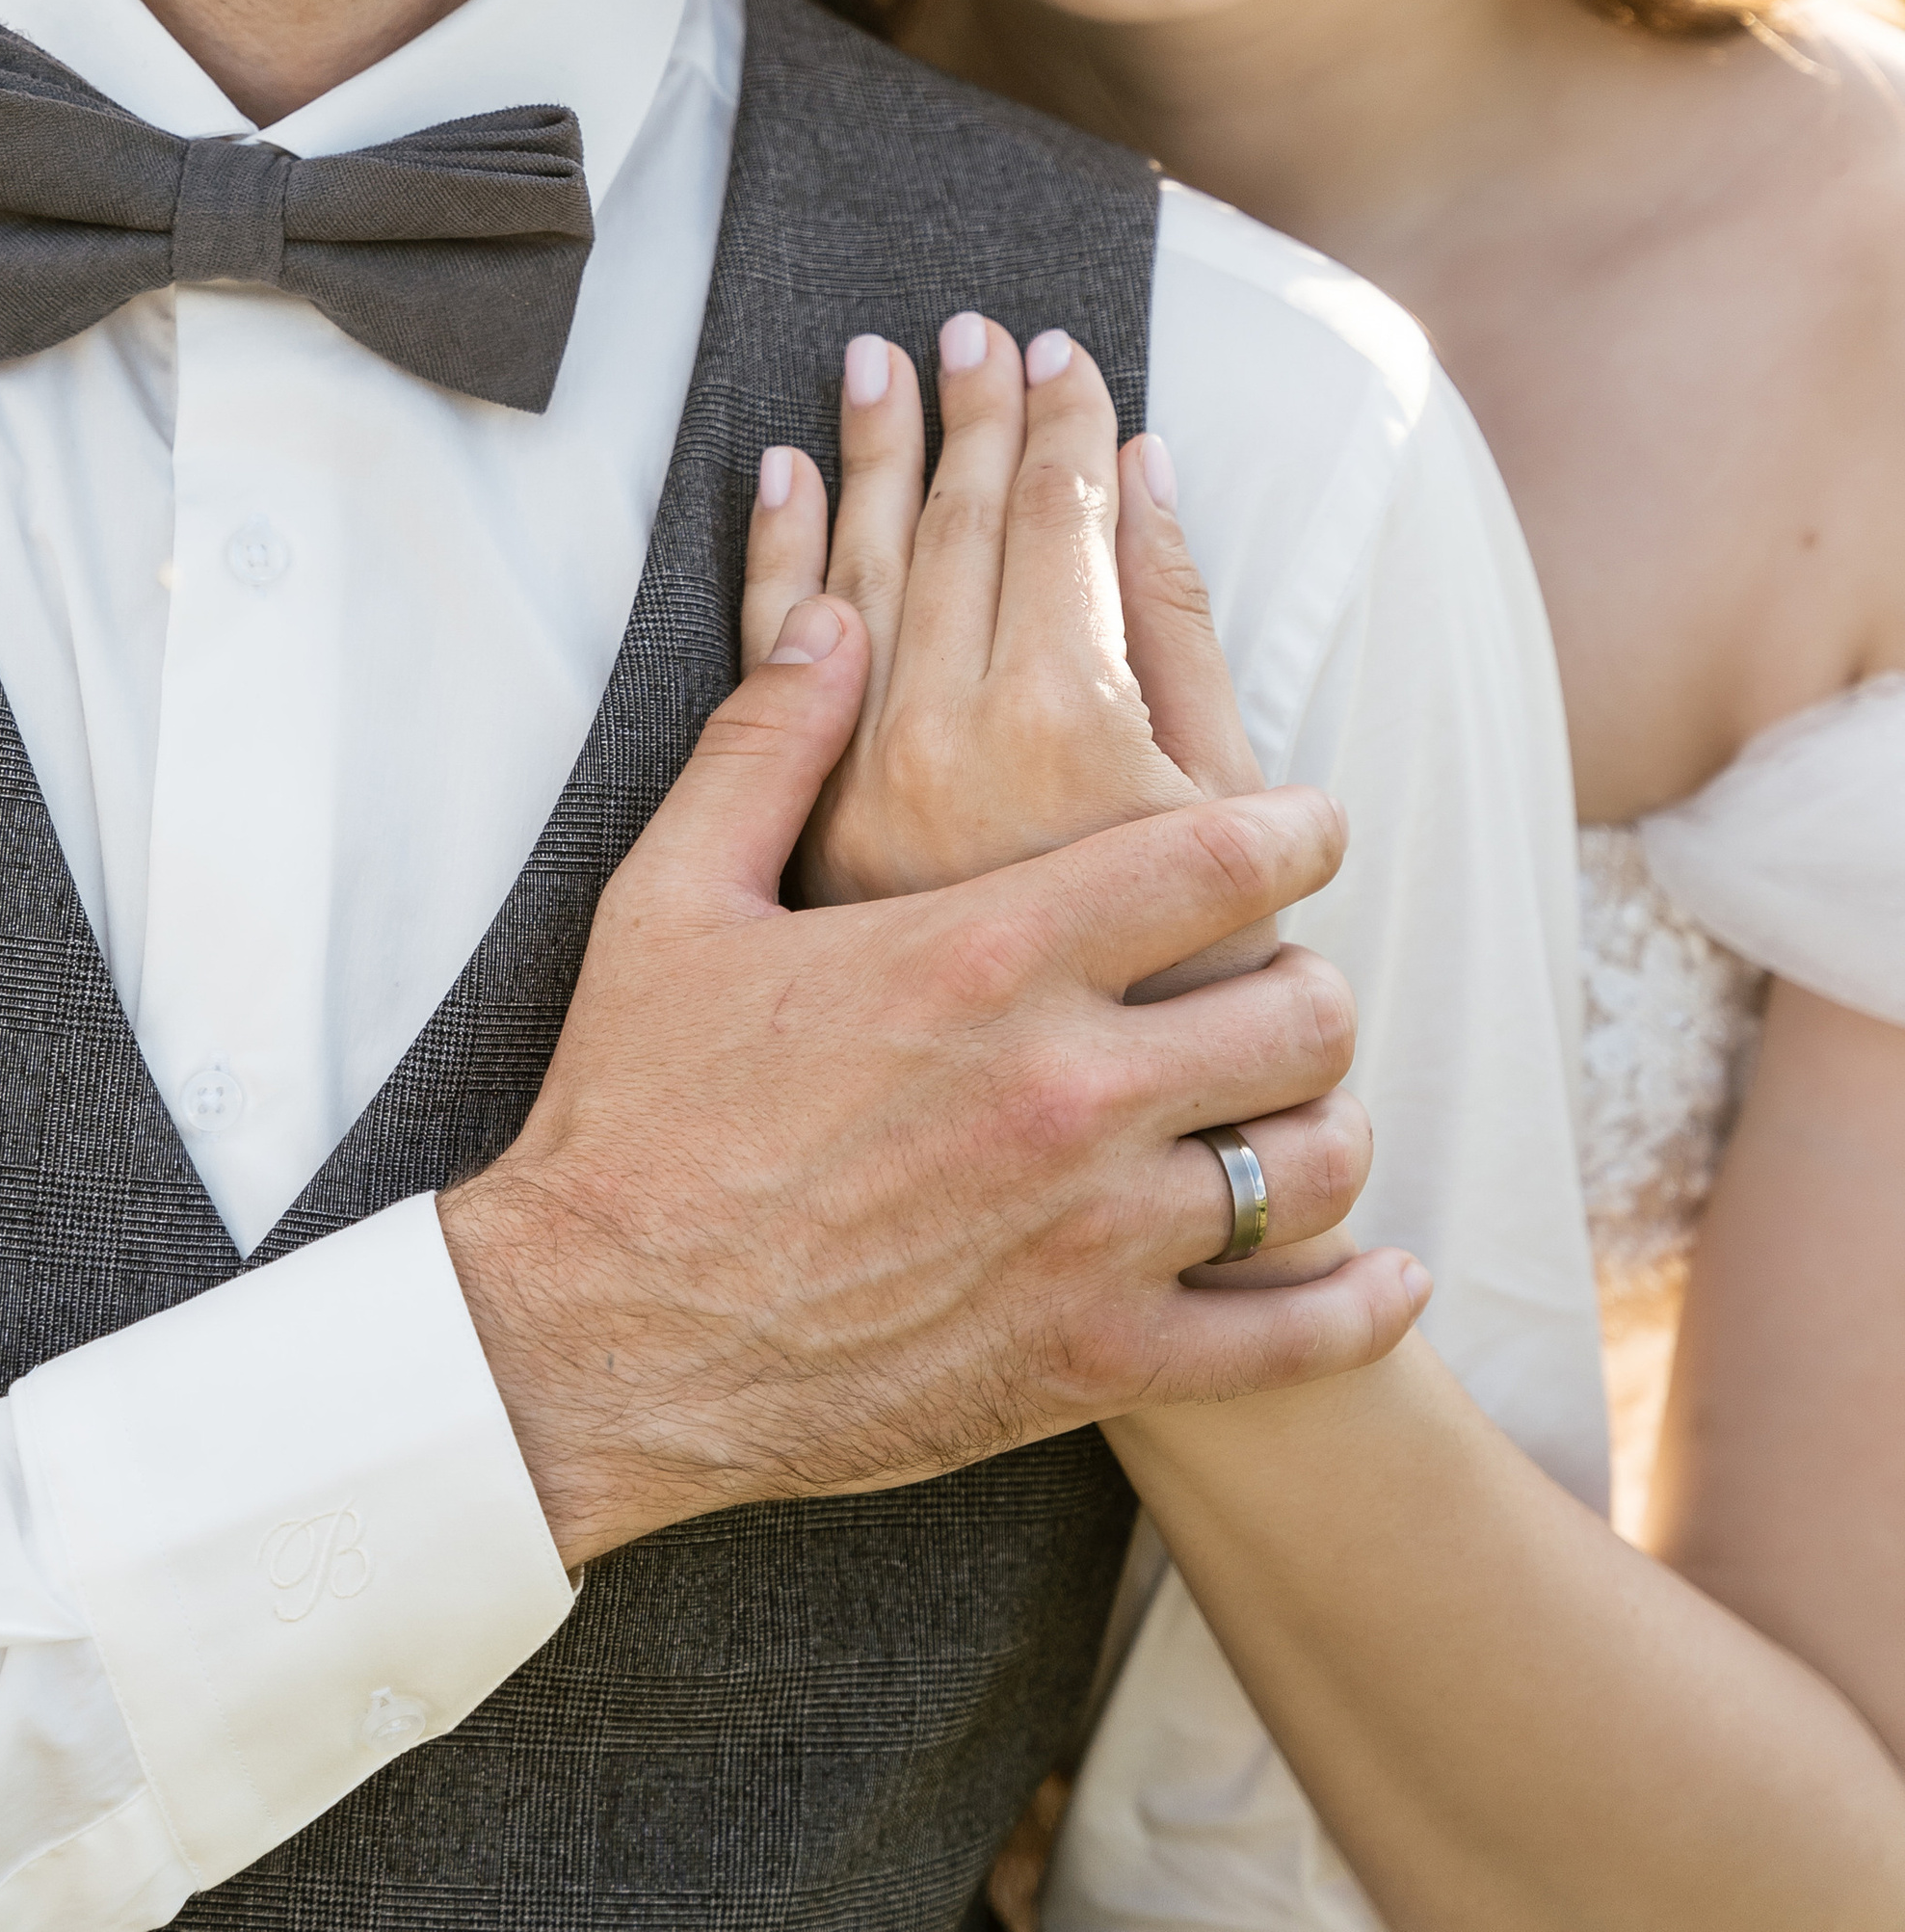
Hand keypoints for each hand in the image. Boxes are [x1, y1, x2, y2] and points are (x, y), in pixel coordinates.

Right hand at [440, 600, 1421, 1569]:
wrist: (595, 1339)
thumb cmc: (633, 1109)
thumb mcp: (674, 893)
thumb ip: (770, 739)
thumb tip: (833, 612)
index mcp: (985, 952)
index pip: (1217, 859)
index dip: (1292, 830)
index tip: (1309, 825)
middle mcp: (1064, 1085)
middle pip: (1298, 1006)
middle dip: (1310, 975)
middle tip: (1287, 971)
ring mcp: (1087, 1234)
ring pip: (1307, 1161)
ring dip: (1322, 1123)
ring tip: (1297, 1105)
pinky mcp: (1087, 1361)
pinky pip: (1281, 1339)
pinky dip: (1353, 1308)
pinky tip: (1378, 1275)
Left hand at [747, 315, 1267, 990]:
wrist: (1040, 1165)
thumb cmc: (1184, 992)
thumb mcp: (1221, 806)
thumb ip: (1176, 631)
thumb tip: (1141, 476)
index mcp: (1072, 726)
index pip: (1059, 522)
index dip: (1063, 426)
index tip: (1062, 352)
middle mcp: (952, 741)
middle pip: (959, 528)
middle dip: (972, 417)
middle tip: (972, 332)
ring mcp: (862, 786)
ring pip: (863, 569)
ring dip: (875, 454)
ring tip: (880, 364)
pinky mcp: (802, 829)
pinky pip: (771, 658)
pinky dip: (780, 554)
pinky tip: (786, 478)